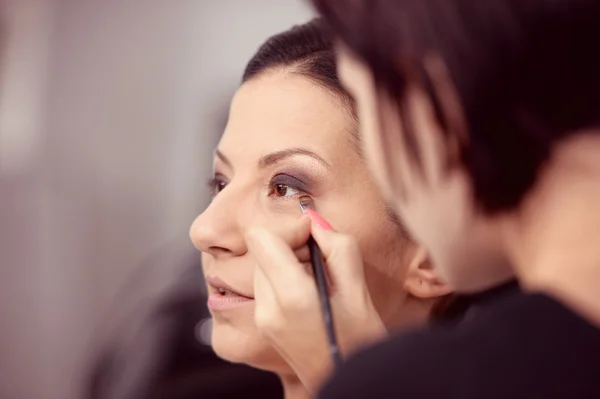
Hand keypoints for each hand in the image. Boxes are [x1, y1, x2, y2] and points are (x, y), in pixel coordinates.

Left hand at [246, 212, 386, 392]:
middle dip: (290, 245)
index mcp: (290, 297)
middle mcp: (267, 308)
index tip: (313, 235)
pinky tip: (311, 293)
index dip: (288, 228)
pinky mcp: (264, 325)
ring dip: (288, 262)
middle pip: (262, 251)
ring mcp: (262, 319)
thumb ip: (336, 245)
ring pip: (263, 267)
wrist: (349, 383)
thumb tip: (314, 220)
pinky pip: (266, 285)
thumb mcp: (358, 287)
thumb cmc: (360, 340)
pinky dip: (285, 279)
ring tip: (318, 279)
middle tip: (322, 259)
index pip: (260, 238)